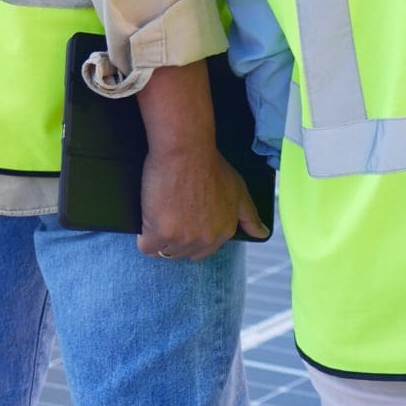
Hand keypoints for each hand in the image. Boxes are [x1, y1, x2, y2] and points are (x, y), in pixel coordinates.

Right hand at [139, 145, 263, 261]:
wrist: (187, 151)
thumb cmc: (210, 166)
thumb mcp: (238, 190)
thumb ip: (249, 216)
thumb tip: (262, 234)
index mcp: (225, 231)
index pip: (202, 252)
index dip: (190, 237)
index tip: (184, 222)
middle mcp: (207, 239)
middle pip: (181, 253)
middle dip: (174, 239)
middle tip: (170, 214)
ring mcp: (184, 238)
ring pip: (164, 252)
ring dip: (158, 238)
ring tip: (160, 213)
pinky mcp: (161, 233)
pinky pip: (146, 247)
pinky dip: (143, 236)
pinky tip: (149, 218)